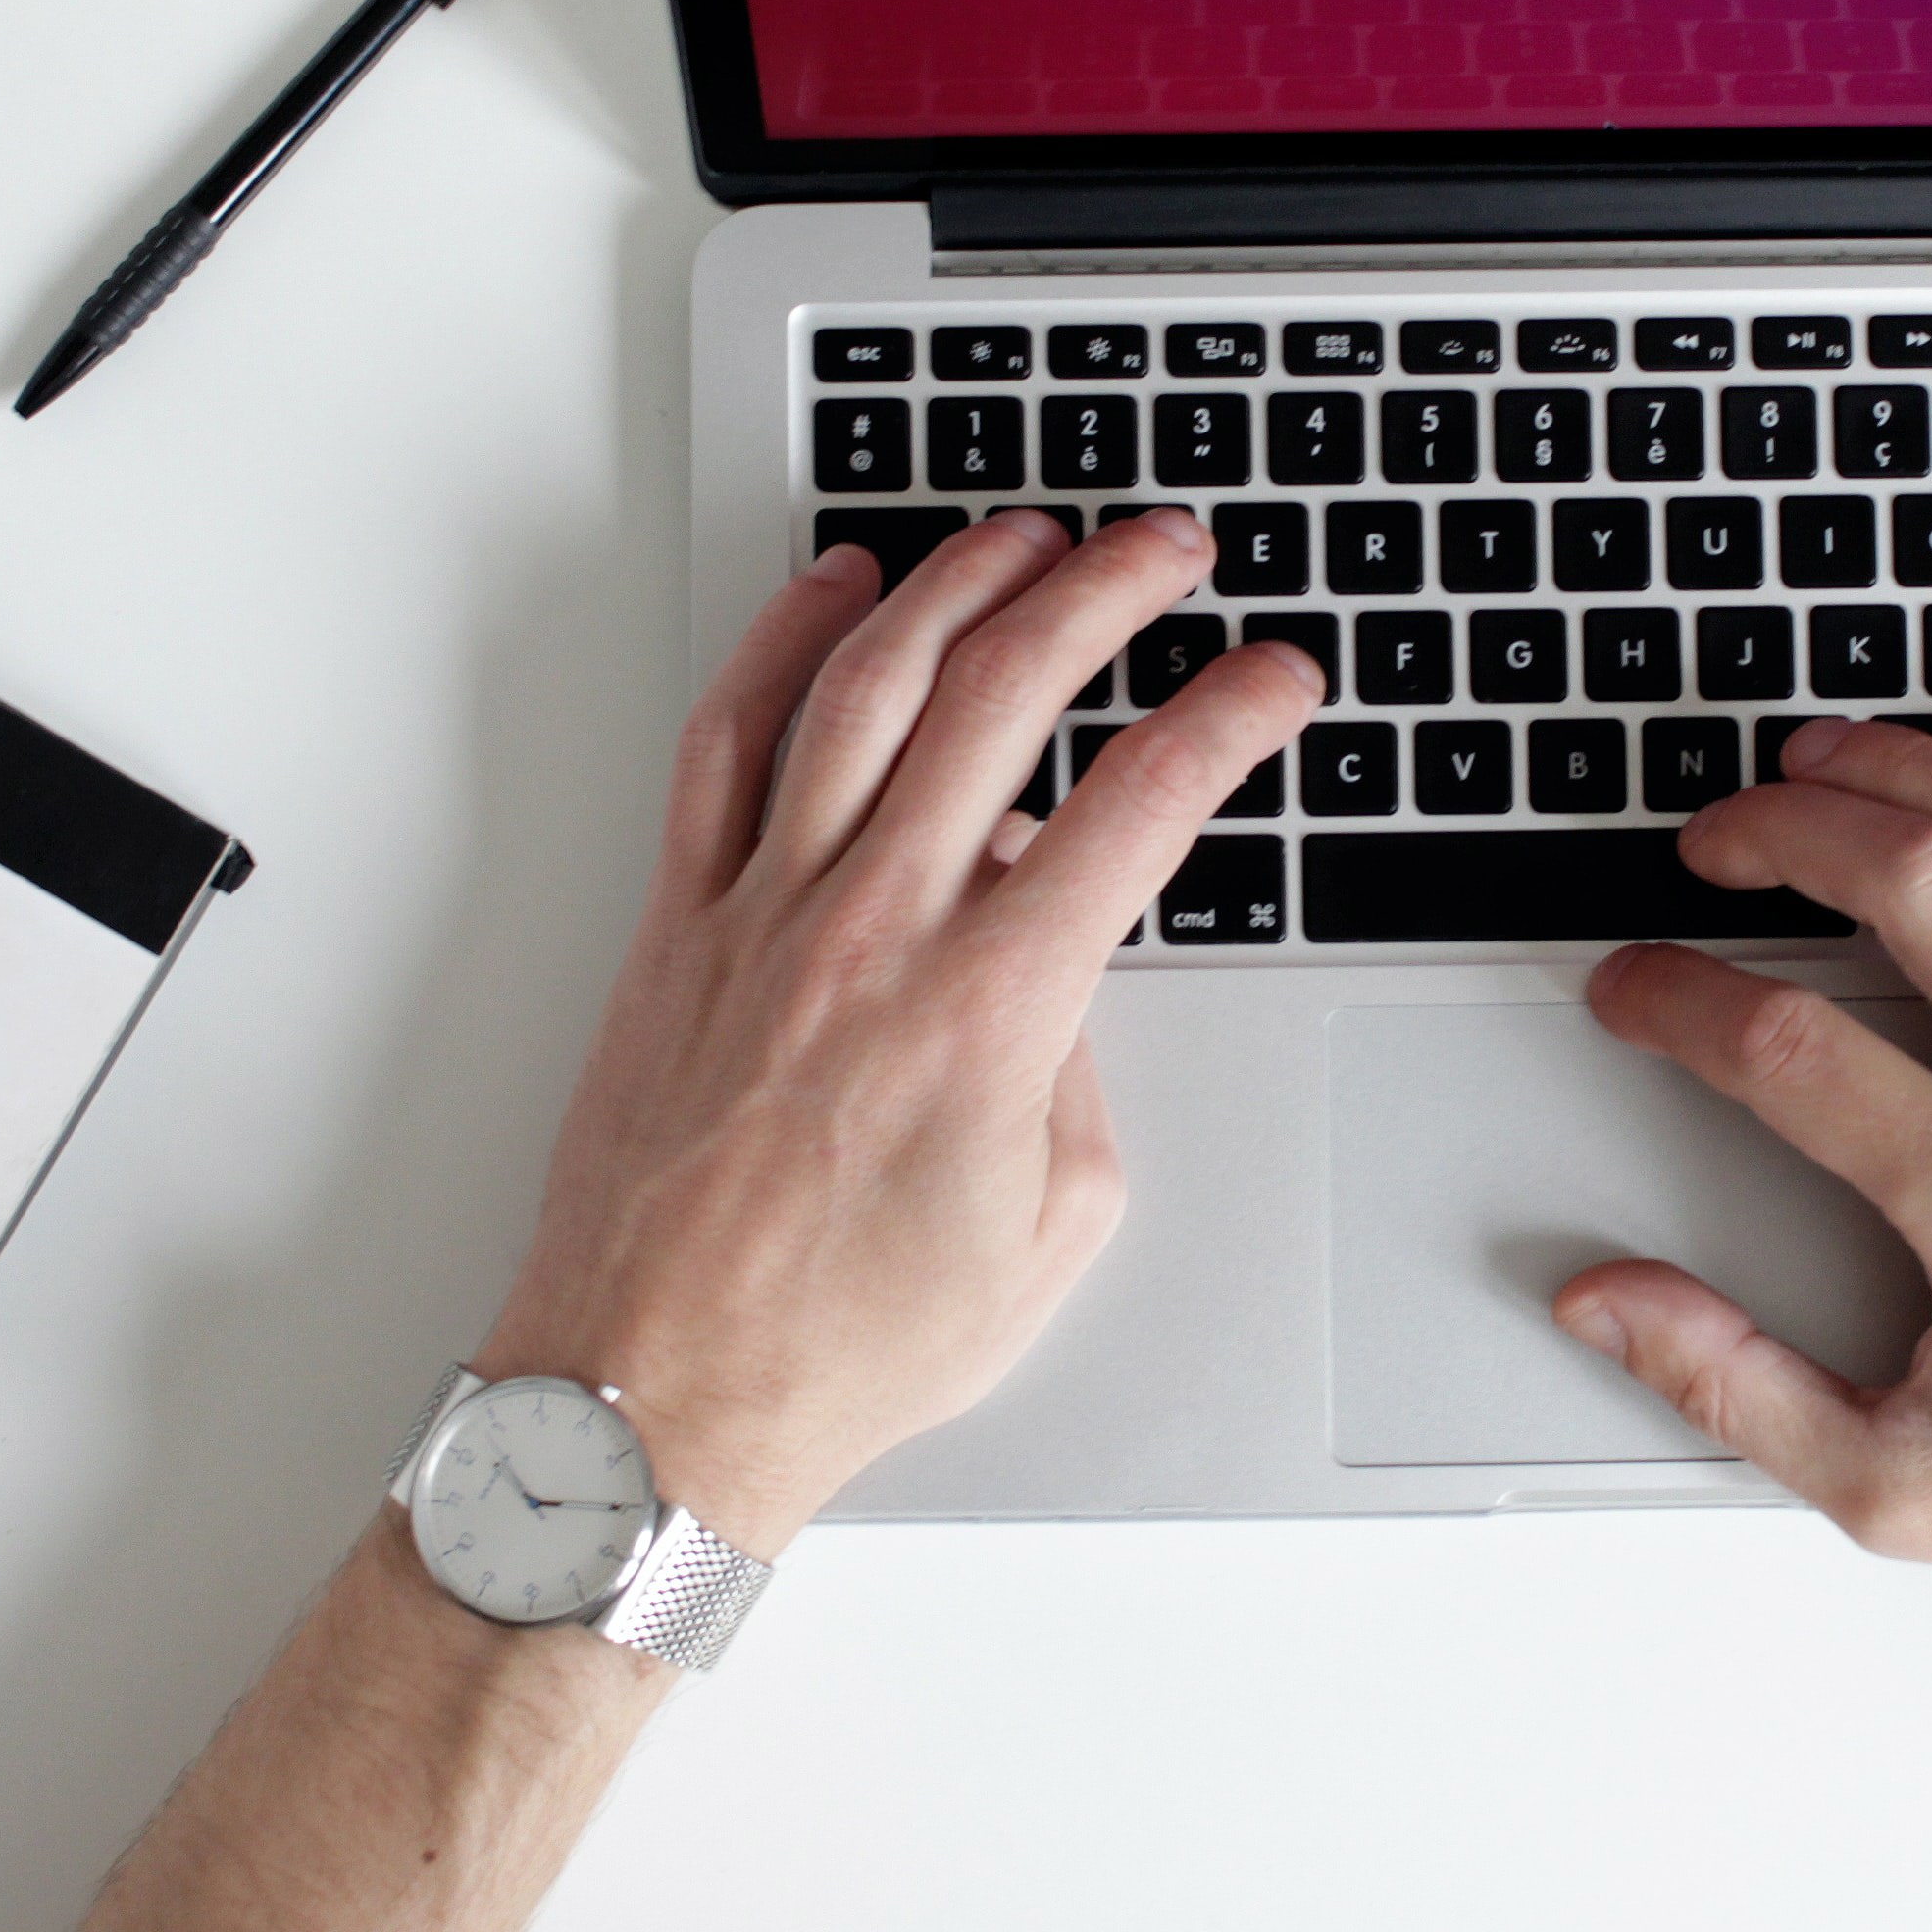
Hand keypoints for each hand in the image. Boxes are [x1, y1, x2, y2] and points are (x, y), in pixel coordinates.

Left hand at [477, 509, 1320, 1552]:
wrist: (656, 1397)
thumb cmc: (842, 1345)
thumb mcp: (1050, 1234)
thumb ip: (1080, 1076)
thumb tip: (1062, 976)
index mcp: (992, 1007)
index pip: (1144, 803)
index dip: (1231, 717)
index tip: (1275, 678)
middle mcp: (876, 929)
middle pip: (1008, 692)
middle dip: (1109, 590)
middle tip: (1166, 547)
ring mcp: (763, 912)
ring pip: (867, 684)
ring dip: (959, 583)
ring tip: (1025, 534)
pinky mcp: (678, 926)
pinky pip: (726, 744)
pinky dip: (780, 645)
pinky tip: (834, 595)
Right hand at [1553, 718, 1931, 1660]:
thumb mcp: (1903, 1488)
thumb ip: (1731, 1386)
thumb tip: (1609, 1303)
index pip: (1782, 1045)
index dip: (1672, 997)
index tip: (1634, 989)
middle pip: (1914, 884)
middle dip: (1783, 829)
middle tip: (1717, 843)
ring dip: (1924, 777)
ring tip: (1836, 764)